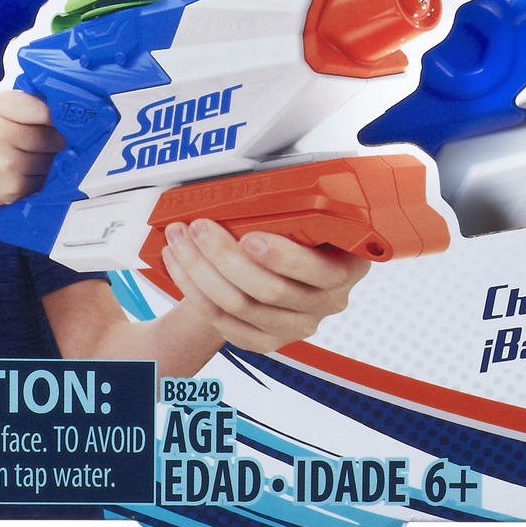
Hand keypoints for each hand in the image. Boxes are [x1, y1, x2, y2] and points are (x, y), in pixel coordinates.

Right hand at [0, 91, 63, 210]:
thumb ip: (22, 104)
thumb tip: (60, 110)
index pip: (46, 110)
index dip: (53, 119)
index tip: (51, 123)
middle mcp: (0, 132)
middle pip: (53, 137)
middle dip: (51, 141)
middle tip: (38, 143)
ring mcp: (7, 162)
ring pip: (49, 160)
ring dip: (43, 161)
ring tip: (20, 158)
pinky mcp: (11, 187)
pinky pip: (41, 180)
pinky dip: (33, 178)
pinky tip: (14, 173)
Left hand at [160, 218, 368, 353]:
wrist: (283, 269)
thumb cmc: (301, 234)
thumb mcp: (315, 218)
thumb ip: (303, 210)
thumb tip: (270, 184)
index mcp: (347, 268)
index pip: (317, 270)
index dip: (282, 257)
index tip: (250, 237)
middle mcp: (326, 303)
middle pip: (269, 291)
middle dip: (226, 256)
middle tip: (200, 228)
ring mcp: (296, 327)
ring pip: (238, 306)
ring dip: (200, 270)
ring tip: (180, 238)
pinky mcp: (265, 342)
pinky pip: (221, 321)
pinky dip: (193, 290)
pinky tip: (178, 263)